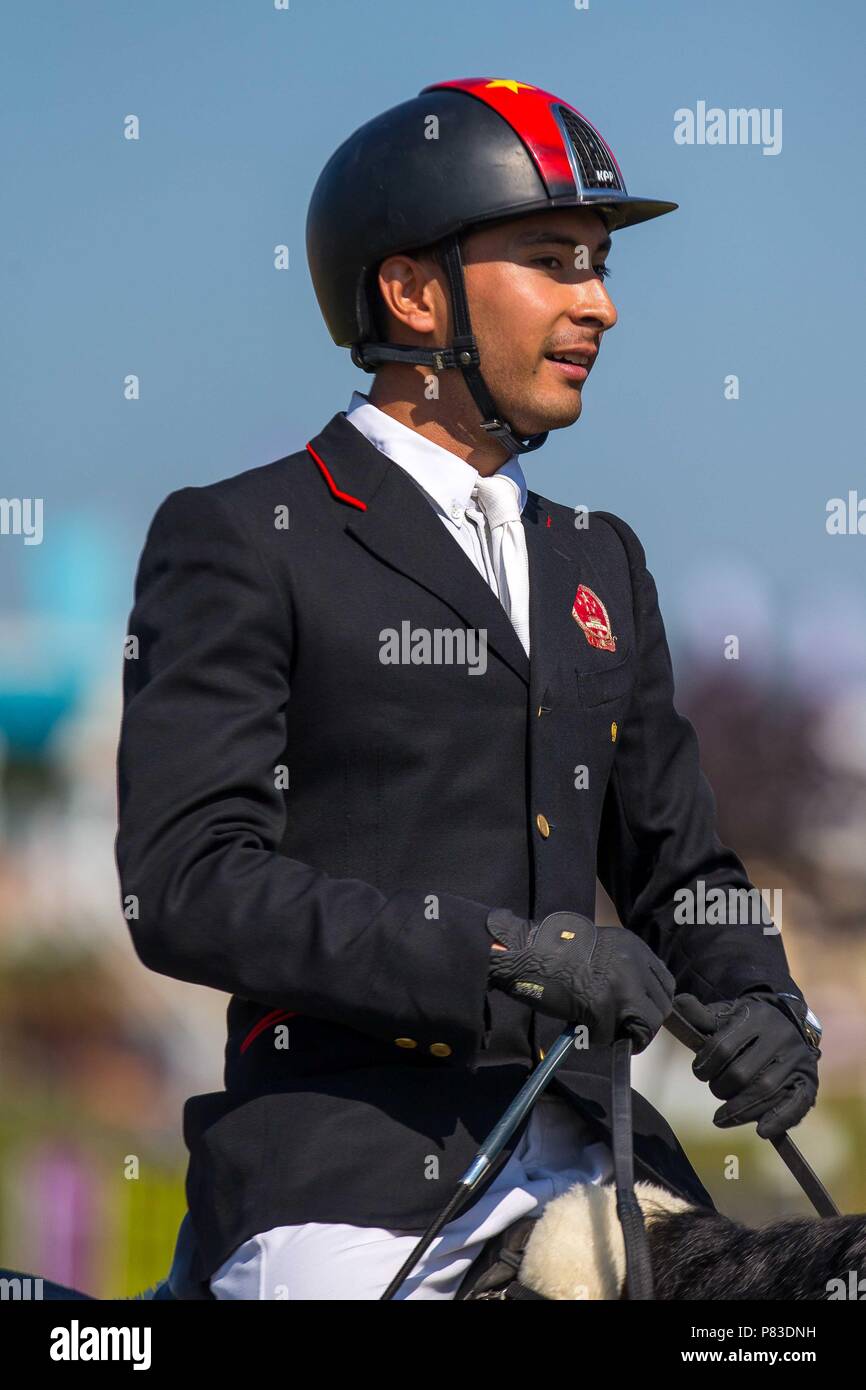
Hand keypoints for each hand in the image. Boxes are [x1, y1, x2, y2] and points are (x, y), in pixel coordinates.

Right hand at [486, 908, 674, 1052]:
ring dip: (628, 1033)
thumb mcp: (600, 948)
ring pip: (647, 1025)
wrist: (525, 954)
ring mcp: (621, 985)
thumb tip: (638, 999)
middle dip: (644, 1022)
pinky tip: (583, 1027)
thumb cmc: (553, 951)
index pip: (665, 983)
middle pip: (661, 1006)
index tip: (639, 1012)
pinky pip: (612, 1035)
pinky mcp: (603, 1006)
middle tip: (622, 1028)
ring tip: (604, 1030)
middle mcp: (633, 963)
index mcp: (633, 946)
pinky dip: (598, 1037)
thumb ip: (624, 967)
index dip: (653, 1002)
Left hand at [674, 990, 819, 1139]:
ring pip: (766, 1090)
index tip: (699, 1072)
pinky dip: (779, 1119)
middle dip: (721, 1088)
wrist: (788, 1021)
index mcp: (756, 1018)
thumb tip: (678, 1005)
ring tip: (722, 1118)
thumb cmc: (747, 1023)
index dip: (705, 1066)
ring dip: (740, 1110)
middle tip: (715, 1091)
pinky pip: (797, 1103)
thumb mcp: (725, 1014)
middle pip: (743, 1073)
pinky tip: (761, 1131)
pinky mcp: (809, 1080)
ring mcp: (797, 1059)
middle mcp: (780, 1037)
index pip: (723, 1047)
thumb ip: (701, 1015)